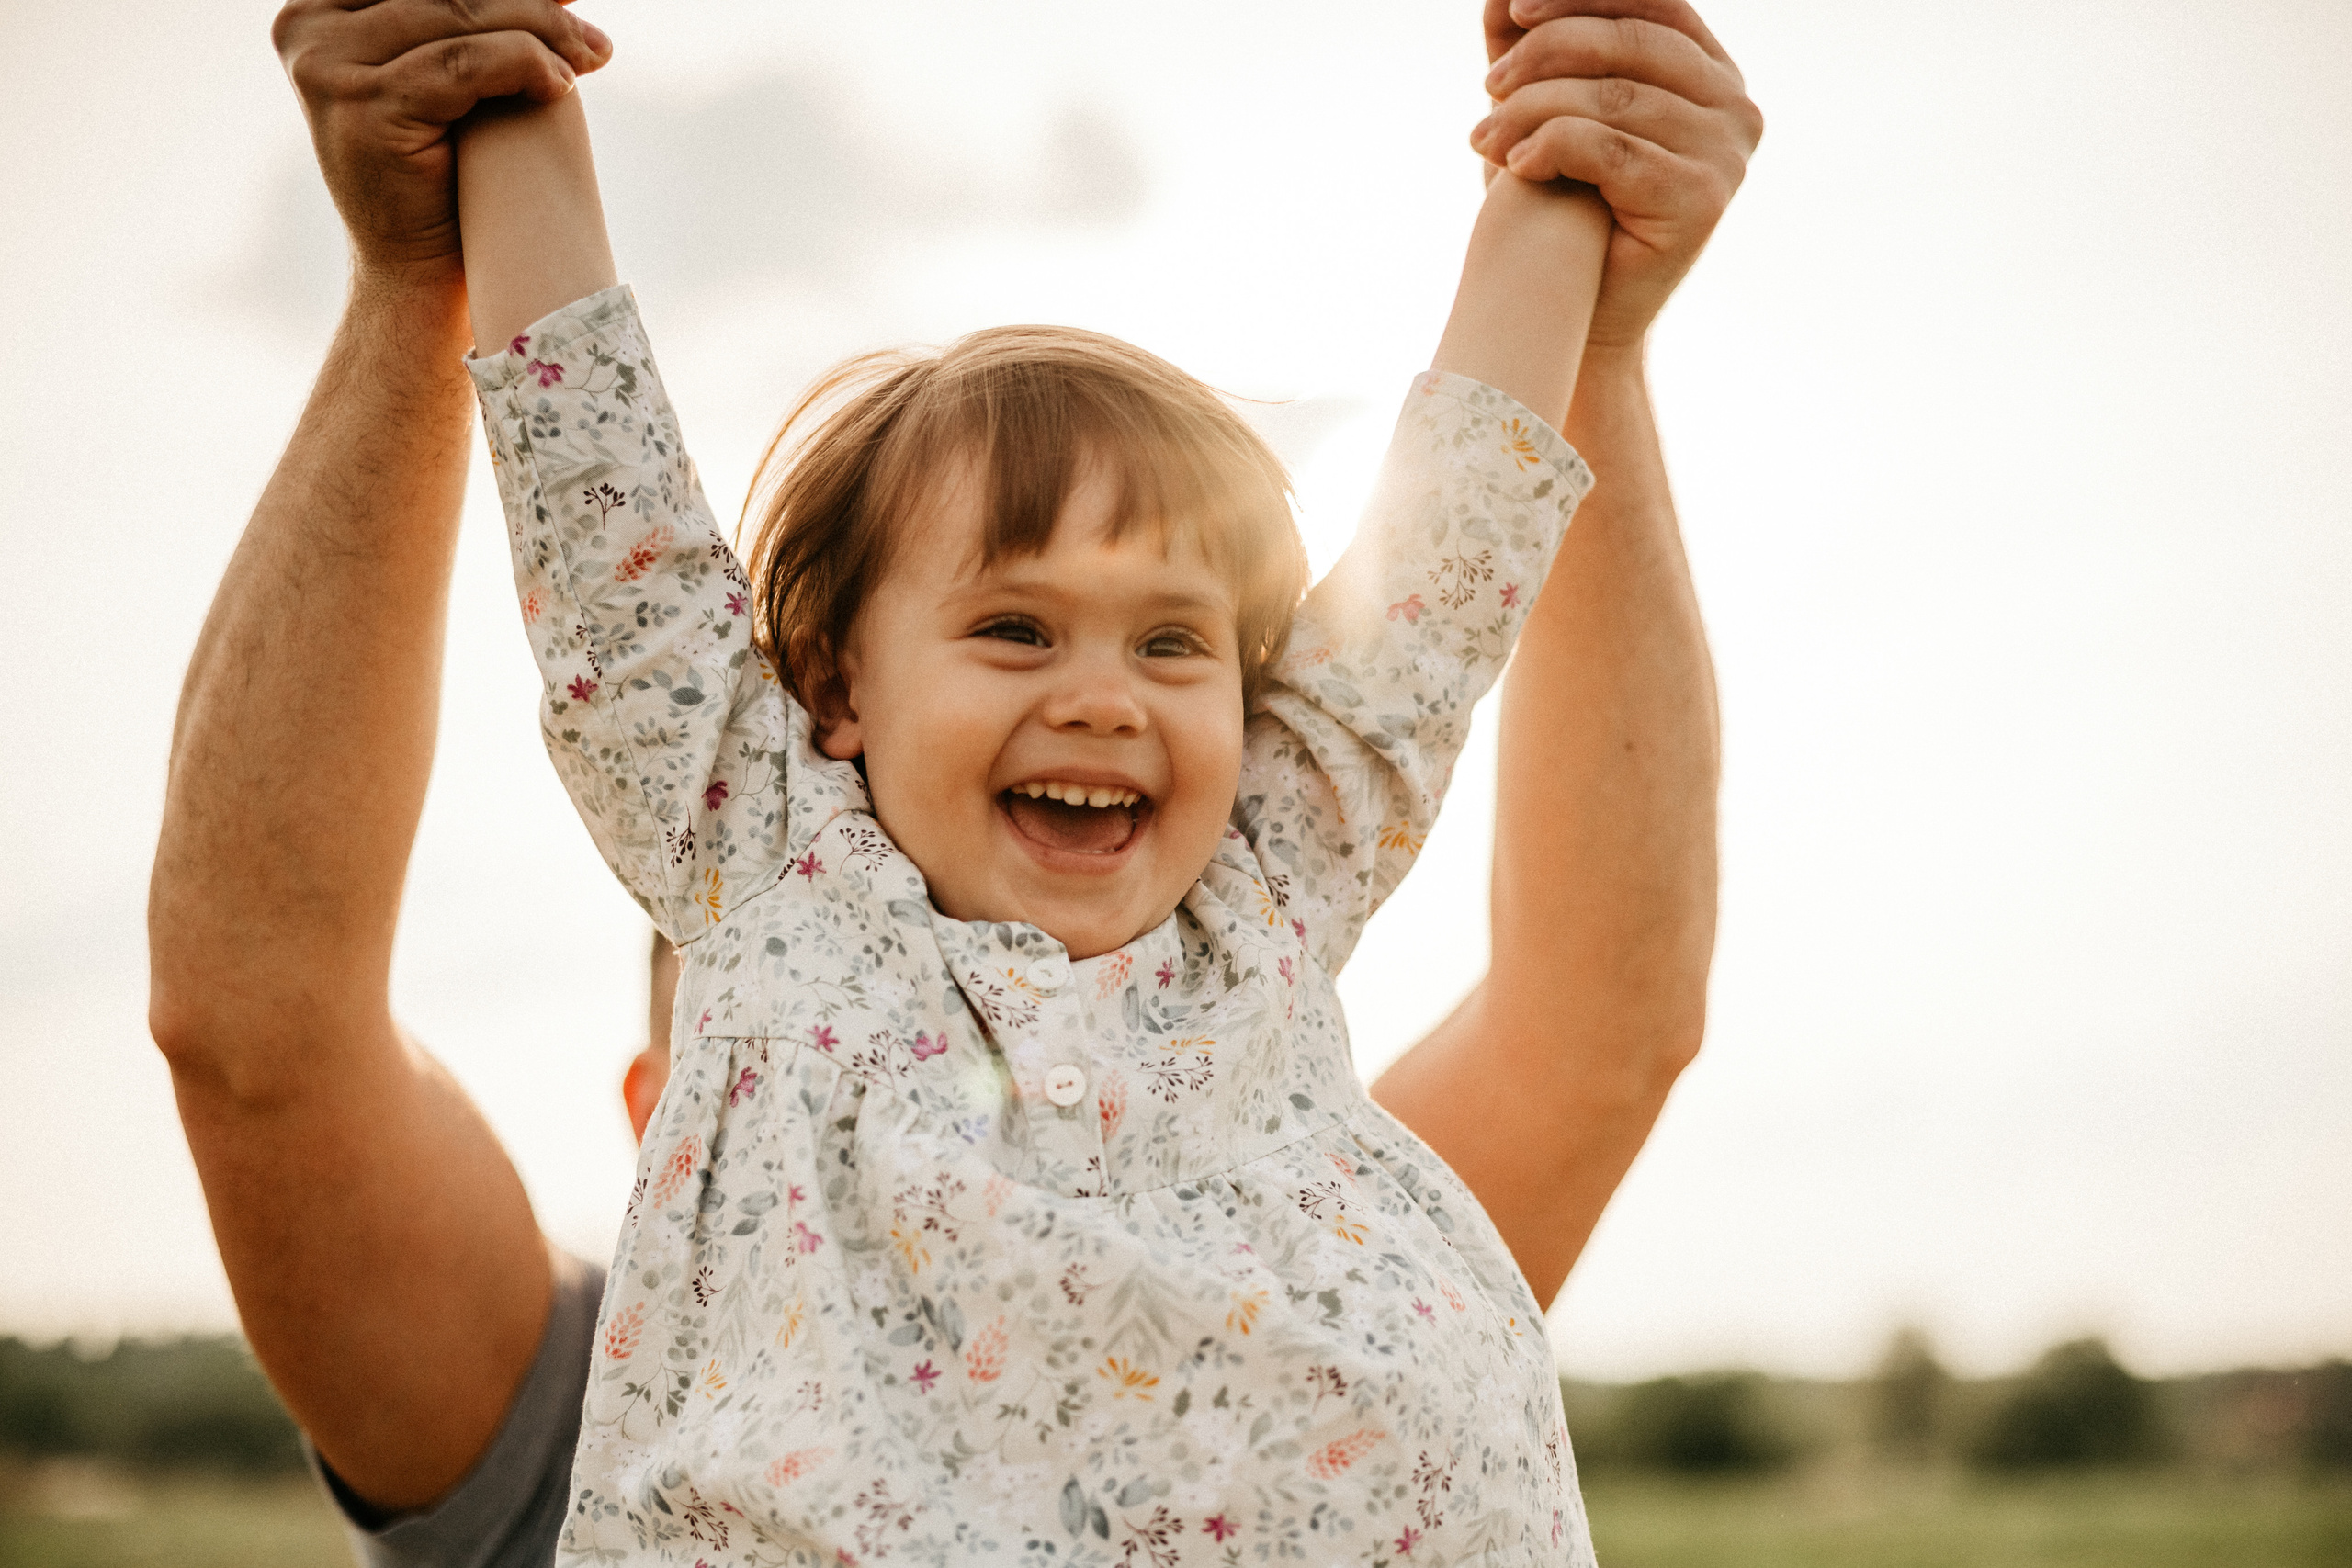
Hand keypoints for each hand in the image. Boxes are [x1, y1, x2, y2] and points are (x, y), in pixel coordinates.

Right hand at [272, 0, 612, 279]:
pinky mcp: (364, 107)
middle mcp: (308, 29)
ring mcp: (327, 68)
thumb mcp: (443, 77)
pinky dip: (525, 66)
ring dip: (540, 32)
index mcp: (316, 10)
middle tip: (590, 30)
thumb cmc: (440, 178)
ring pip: (457, 18)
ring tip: (593, 55)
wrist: (417, 273)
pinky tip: (564, 86)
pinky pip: (464, 65)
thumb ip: (462, 21)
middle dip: (528, 3)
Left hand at [1472, 0, 1761, 353]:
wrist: (1580, 313)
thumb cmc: (1564, 207)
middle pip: (1630, 43)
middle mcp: (1733, 105)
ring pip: (1614, 98)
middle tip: (1489, 86)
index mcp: (1709, 71)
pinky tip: (1515, 166)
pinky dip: (1550, 149)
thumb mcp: (1545, 110)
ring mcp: (1726, 154)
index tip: (1516, 9)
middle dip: (1545, 55)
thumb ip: (1532, 45)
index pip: (1651, 3)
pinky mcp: (1702, 200)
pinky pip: (1610, 150)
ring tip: (1485, 139)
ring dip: (1533, 110)